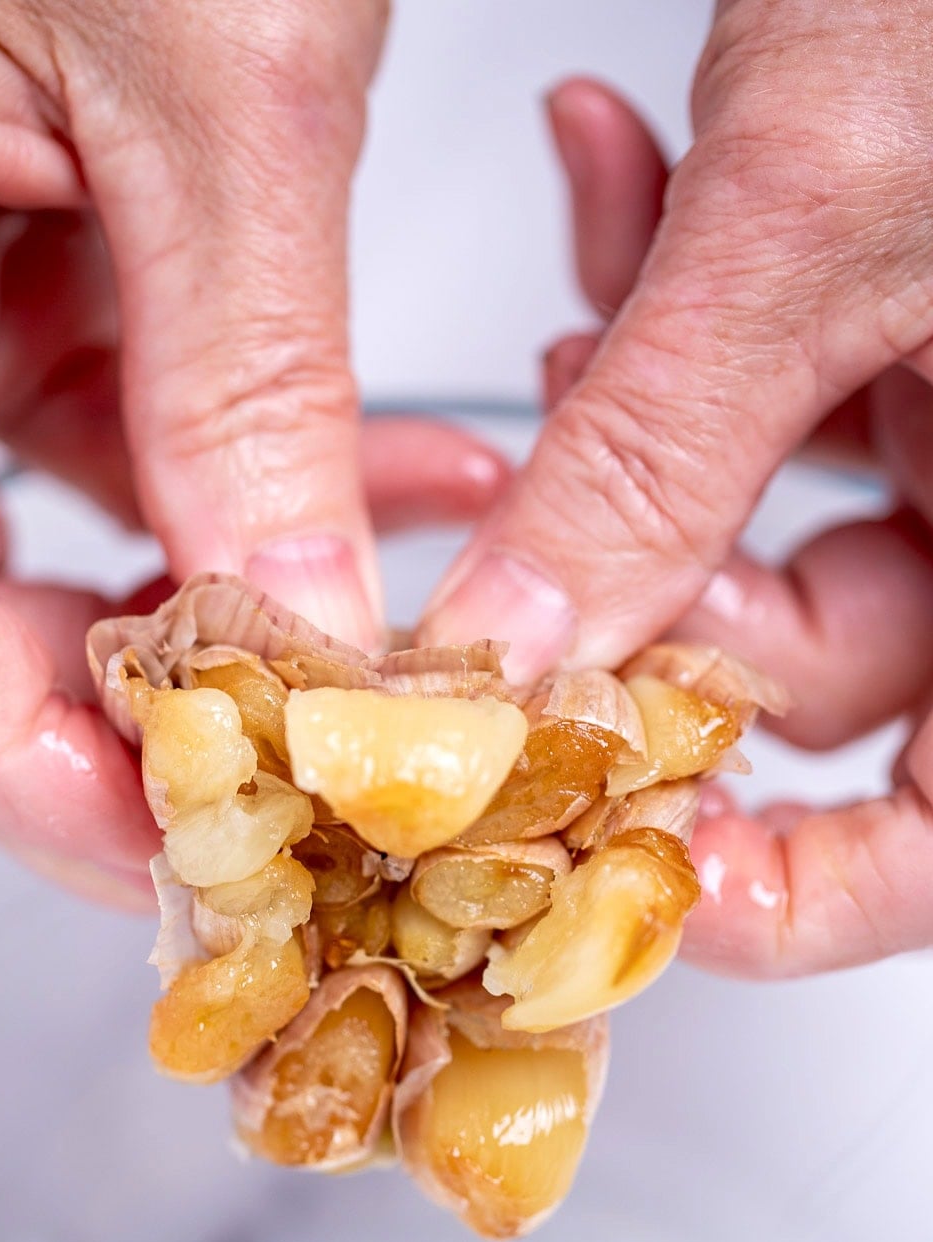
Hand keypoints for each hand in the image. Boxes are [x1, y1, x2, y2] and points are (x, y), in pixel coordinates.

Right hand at [0, 0, 507, 903]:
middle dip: (76, 729)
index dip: (2, 745)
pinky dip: (236, 498)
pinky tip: (379, 505)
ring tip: (353, 664)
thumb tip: (301, 618)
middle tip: (244, 817)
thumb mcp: (223, 72)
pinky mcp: (20, 254)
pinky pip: (108, 437)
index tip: (157, 849)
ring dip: (188, 620)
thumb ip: (246, 366)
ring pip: (14, 537)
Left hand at [419, 0, 932, 976]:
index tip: (621, 864)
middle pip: (824, 679)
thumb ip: (658, 463)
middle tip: (545, 571)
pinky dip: (674, 322)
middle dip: (656, 607)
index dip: (796, 889)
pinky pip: (770, 396)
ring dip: (639, 441)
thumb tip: (513, 654)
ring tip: (587, 324)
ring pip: (766, 530)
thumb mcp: (824, 215)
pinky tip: (617, 187)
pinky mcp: (905, 324)